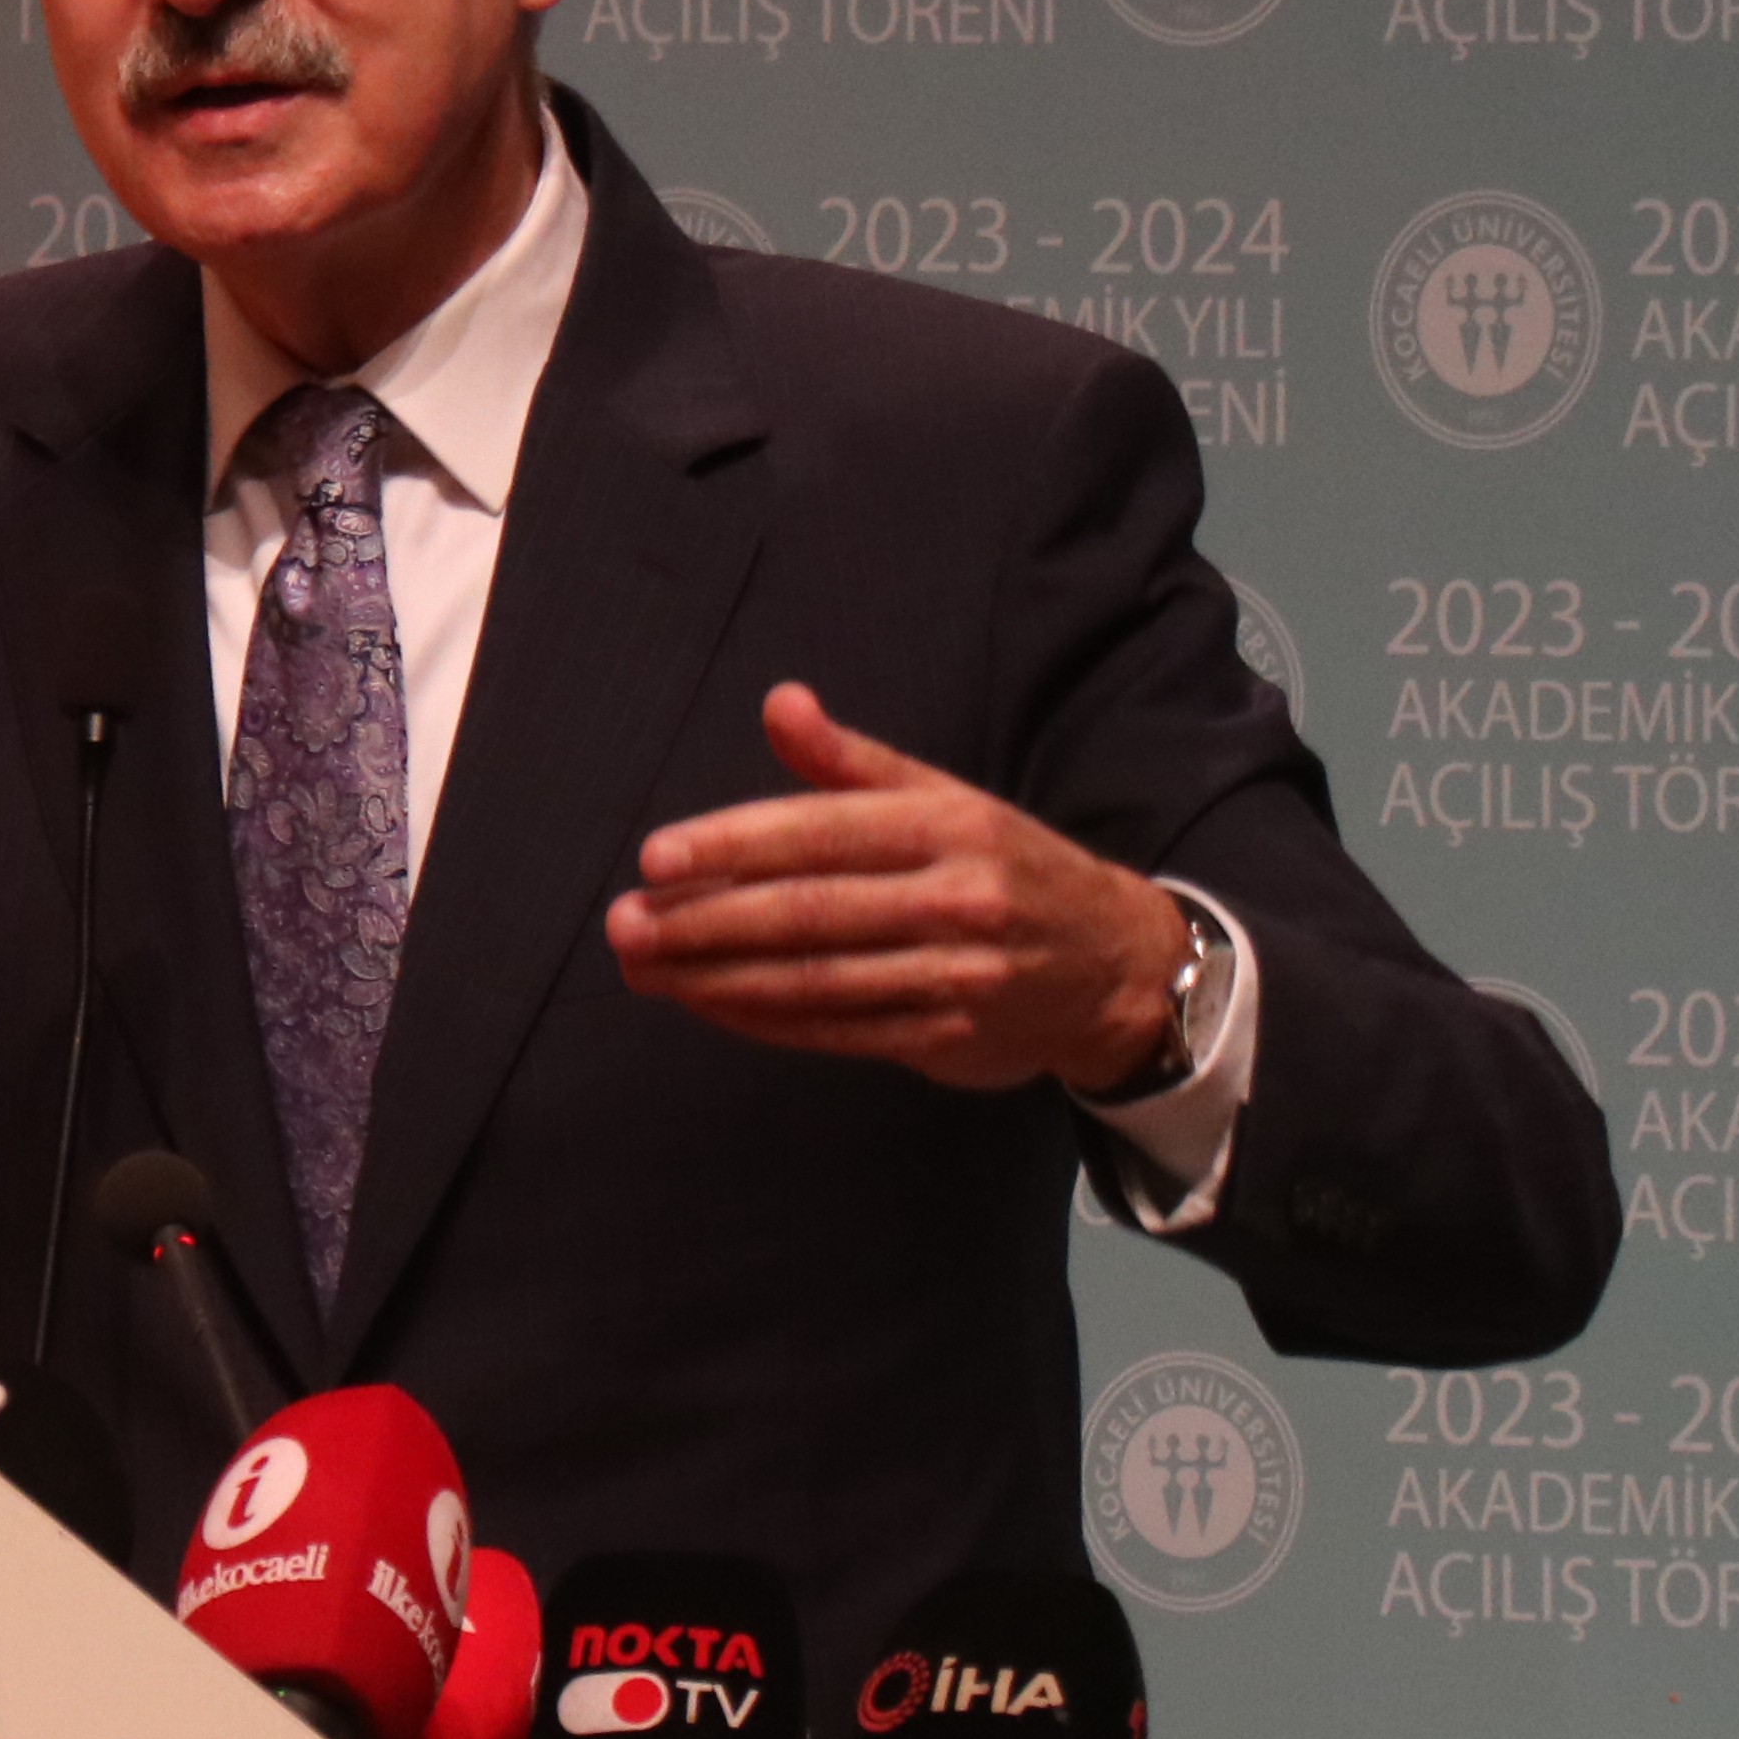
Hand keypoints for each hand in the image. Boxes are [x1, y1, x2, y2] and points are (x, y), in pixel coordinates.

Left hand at [597, 684, 1188, 1095]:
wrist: (1114, 965)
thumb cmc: (1005, 865)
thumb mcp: (945, 798)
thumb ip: (852, 761)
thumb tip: (779, 701)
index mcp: (948, 825)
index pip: (821, 832)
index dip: (733, 845)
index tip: (655, 858)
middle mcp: (956, 899)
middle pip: (808, 912)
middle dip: (705, 920)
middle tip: (624, 922)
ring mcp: (955, 975)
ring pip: (814, 979)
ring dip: (716, 976)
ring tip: (642, 966)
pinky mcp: (946, 1037)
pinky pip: (836, 1029)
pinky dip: (761, 1018)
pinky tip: (704, 1002)